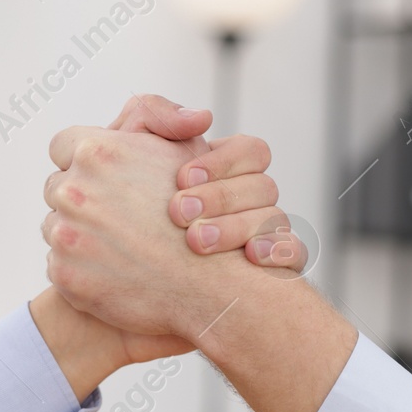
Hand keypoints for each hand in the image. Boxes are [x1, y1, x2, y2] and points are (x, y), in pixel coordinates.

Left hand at [45, 126, 246, 338]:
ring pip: (54, 227)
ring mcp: (65, 235)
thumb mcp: (186, 148)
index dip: (82, 160)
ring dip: (77, 233)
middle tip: (117, 217)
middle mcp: (73, 190)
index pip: (63, 146)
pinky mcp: (63, 274)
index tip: (103, 177)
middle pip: (55, 188)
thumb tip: (165, 109)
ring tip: (119, 245)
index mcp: (96, 152)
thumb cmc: (204, 214)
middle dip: (80, 199)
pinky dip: (80, 268)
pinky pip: (58, 264)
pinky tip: (114, 271)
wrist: (211, 286)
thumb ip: (157, 115)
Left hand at [105, 94, 308, 272]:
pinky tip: (249, 258)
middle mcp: (250, 206)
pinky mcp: (270, 275)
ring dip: (240, 227)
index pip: (251, 152)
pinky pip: (295, 254)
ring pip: (278, 219)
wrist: (117, 293)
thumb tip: (201, 118)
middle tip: (179, 213)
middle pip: (264, 186)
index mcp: (224, 176)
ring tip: (197, 242)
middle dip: (222, 197)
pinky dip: (278, 251)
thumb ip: (149, 118)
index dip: (222, 161)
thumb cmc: (117, 220)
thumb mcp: (119, 157)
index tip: (181, 177)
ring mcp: (263, 240)